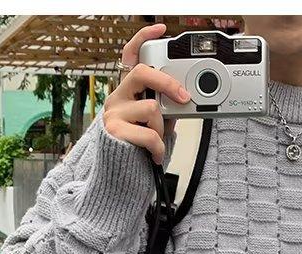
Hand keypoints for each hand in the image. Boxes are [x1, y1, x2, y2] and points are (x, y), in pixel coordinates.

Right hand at [102, 23, 190, 162]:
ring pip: (151, 108)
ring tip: (156, 142)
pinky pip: (148, 134)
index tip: (160, 29)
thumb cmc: (141, 147)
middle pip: (143, 73)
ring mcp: (114, 112)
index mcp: (129, 91)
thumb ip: (168, 107)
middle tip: (184, 98)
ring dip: (161, 129)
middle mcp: (118, 96)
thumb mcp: (158, 123)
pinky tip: (153, 155)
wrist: (122, 175)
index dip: (143, 38)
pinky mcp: (114, 131)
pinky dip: (157, 147)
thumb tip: (188, 97)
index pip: (131, 56)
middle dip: (168, 83)